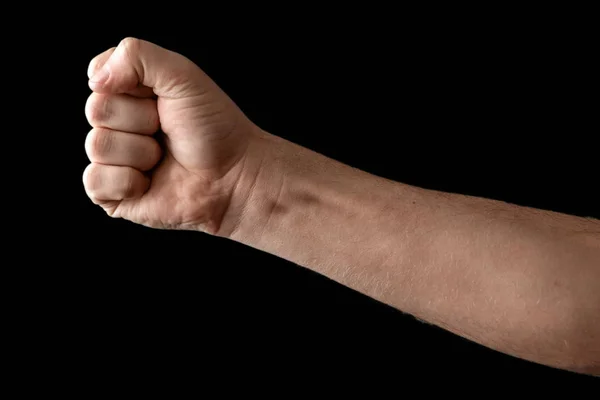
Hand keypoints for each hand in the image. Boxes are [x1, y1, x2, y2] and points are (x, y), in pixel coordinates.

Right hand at [83, 38, 262, 233]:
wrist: (234, 175)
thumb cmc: (214, 127)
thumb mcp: (181, 75)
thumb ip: (136, 55)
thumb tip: (95, 79)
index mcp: (130, 94)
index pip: (99, 77)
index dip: (131, 88)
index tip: (162, 98)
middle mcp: (118, 125)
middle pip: (97, 110)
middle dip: (141, 120)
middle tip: (167, 130)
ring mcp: (114, 160)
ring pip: (97, 146)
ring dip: (140, 152)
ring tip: (163, 158)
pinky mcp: (113, 195)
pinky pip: (94, 181)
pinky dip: (127, 182)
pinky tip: (150, 183)